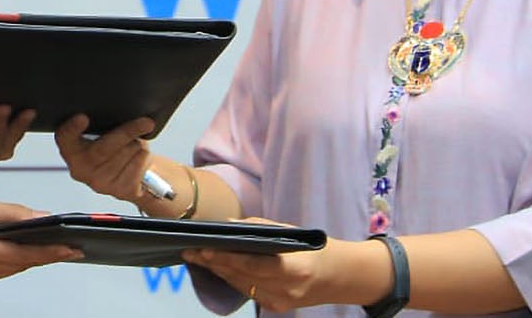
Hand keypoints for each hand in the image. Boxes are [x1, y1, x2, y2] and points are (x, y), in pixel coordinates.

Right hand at [0, 199, 82, 291]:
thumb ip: (12, 213)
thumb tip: (41, 217)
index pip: (24, 255)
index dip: (51, 252)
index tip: (72, 249)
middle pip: (21, 264)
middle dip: (41, 252)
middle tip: (62, 241)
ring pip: (12, 269)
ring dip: (25, 256)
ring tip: (39, 241)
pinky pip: (0, 272)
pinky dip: (9, 260)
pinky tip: (11, 248)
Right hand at [53, 114, 155, 200]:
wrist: (133, 178)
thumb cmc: (115, 147)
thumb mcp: (104, 133)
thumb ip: (102, 125)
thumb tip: (121, 114)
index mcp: (71, 150)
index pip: (64, 138)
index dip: (71, 129)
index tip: (83, 118)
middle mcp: (81, 170)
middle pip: (103, 148)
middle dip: (126, 133)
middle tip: (146, 123)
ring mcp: (100, 184)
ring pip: (126, 154)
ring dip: (137, 144)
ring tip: (134, 145)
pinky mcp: (120, 191)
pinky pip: (138, 165)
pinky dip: (144, 157)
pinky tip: (139, 158)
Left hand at [183, 234, 331, 313]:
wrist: (341, 277)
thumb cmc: (316, 248)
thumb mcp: (293, 232)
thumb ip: (260, 228)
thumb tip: (228, 225)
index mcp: (294, 268)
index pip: (252, 264)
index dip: (225, 258)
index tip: (203, 249)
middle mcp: (286, 289)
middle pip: (241, 276)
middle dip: (213, 262)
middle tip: (190, 250)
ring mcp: (281, 301)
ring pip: (240, 285)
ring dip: (217, 271)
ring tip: (197, 257)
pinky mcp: (277, 307)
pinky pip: (248, 291)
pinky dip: (232, 278)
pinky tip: (217, 268)